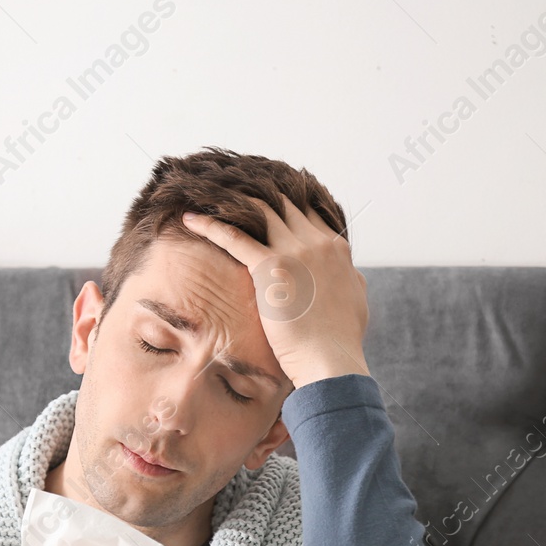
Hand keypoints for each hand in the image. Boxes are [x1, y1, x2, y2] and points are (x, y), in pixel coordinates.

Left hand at [180, 195, 370, 387]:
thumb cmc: (340, 338)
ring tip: (210, 193)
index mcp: (336, 247)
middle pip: (283, 202)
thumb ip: (349, 277)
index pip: (308, 210)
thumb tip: (349, 270)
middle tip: (231, 185)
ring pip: (259, 209)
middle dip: (257, 191)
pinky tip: (190, 219)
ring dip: (233, 200)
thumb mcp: (355, 298)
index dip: (286, 199)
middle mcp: (317, 240)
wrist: (331, 360)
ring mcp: (295, 250)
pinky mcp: (270, 267)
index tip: (265, 192)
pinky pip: (234, 237)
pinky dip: (210, 225)